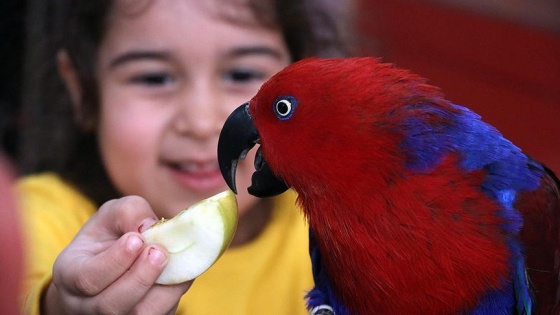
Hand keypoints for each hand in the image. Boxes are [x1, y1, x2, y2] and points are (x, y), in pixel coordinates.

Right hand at [43, 196, 191, 313]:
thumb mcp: (111, 216)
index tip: (137, 239)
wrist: (115, 263)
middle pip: (111, 305)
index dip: (116, 260)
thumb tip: (149, 226)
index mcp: (70, 276)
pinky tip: (180, 272)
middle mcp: (87, 305)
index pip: (88, 278)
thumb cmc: (109, 237)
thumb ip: (128, 213)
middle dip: (140, 278)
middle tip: (159, 252)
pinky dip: (174, 295)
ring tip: (173, 261)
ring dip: (163, 289)